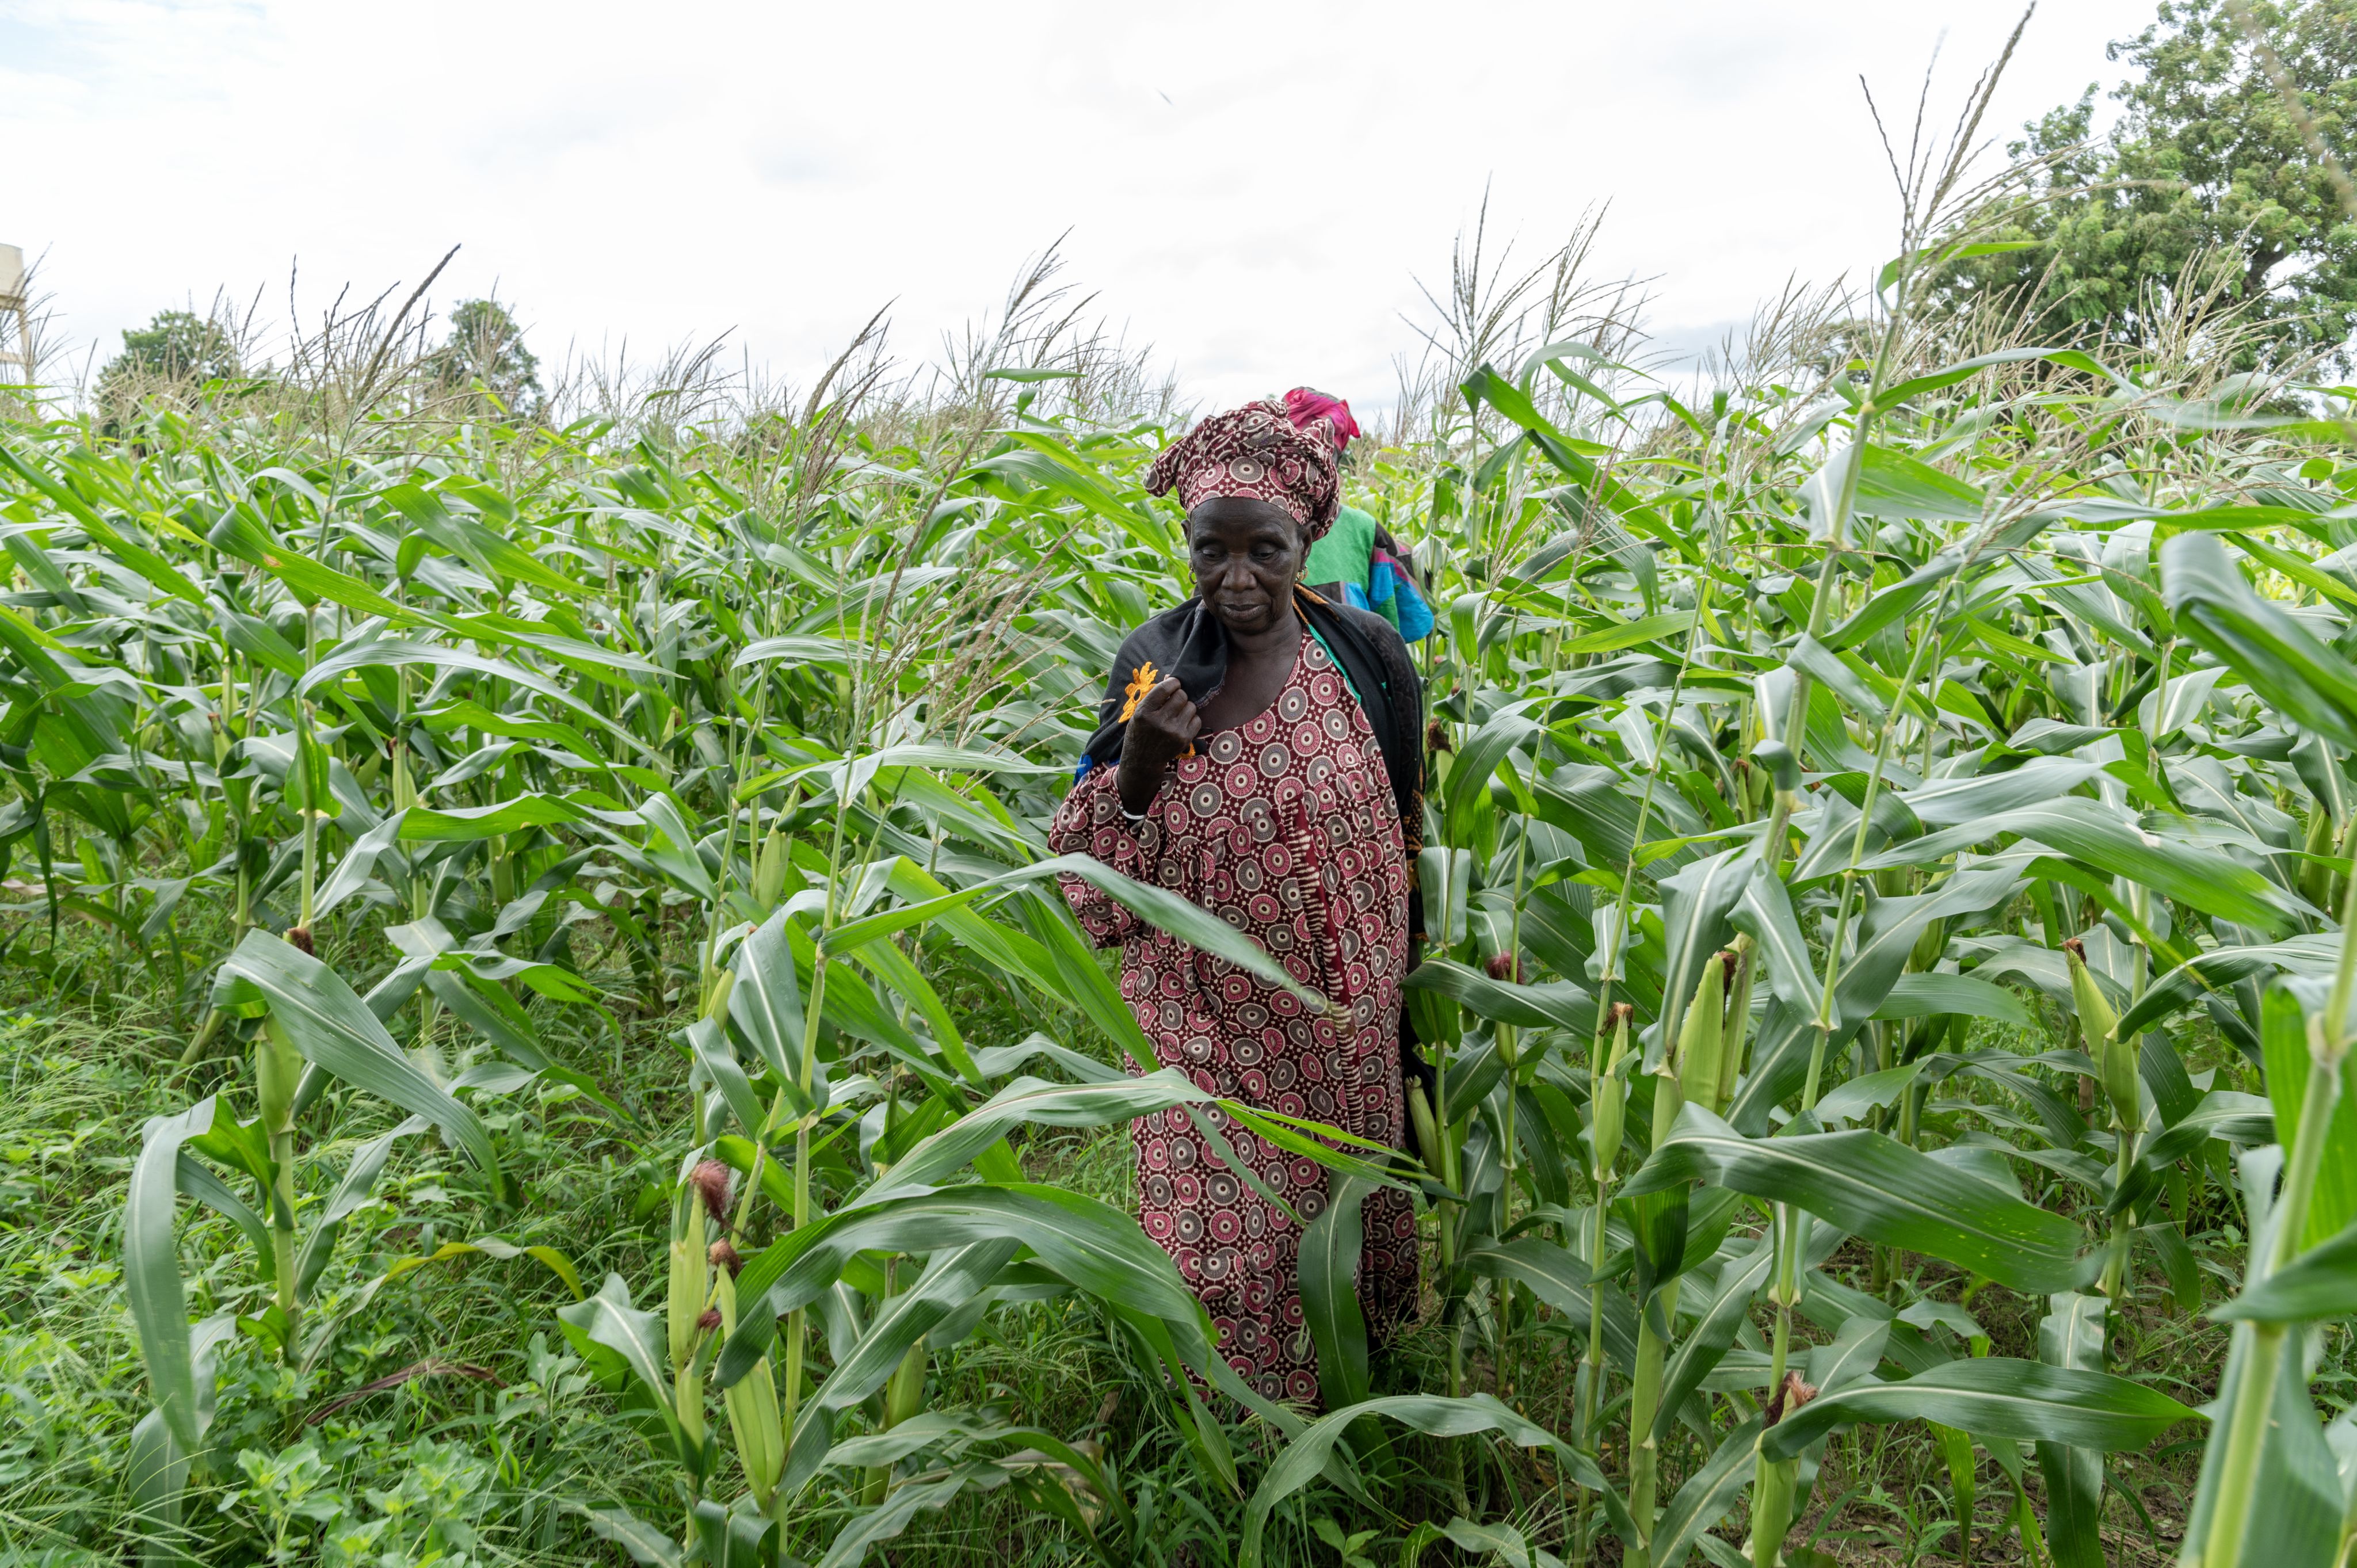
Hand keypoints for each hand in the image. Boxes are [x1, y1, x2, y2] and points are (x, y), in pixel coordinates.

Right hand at [1117, 676, 1198, 814]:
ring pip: (1191, 706)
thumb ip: (1154, 697)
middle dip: (1179, 695)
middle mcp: (1159, 721)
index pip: (1165, 688)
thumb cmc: (1141, 732)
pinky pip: (1197, 720)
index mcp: (1144, 712)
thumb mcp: (1140, 713)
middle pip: (1181, 696)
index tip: (1174, 684)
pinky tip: (1182, 723)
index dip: (1173, 683)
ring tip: (1177, 714)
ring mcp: (1173, 731)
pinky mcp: (1184, 739)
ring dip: (1186, 707)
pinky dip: (1191, 719)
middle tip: (1174, 701)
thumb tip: (1171, 678)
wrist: (1143, 760)